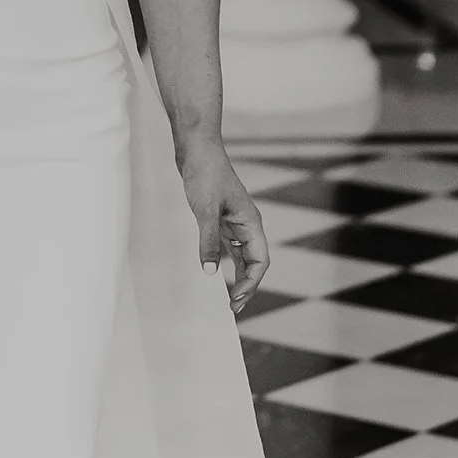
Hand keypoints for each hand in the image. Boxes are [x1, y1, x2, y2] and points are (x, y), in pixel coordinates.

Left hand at [182, 147, 267, 316]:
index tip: (235, 300)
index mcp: (251, 223)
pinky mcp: (221, 217)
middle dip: (246, 285)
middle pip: (253, 262)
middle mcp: (247, 224)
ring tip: (228, 297)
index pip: (260, 261)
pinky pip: (229, 246)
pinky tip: (218, 271)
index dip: (250, 283)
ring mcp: (235, 221)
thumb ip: (208, 241)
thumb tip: (210, 272)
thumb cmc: (205, 174)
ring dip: (238, 276)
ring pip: (242, 256)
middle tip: (232, 307)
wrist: (197, 149)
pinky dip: (226, 261)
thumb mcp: (205, 210)